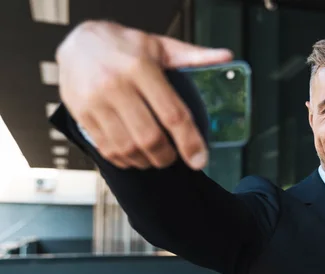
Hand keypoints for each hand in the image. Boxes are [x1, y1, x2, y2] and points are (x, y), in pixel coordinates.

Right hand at [56, 20, 232, 169]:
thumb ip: (193, 55)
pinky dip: (125, 160)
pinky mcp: (80, 114)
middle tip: (174, 158)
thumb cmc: (126, 46)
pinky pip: (106, 149)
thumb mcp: (160, 45)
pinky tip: (135, 156)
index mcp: (141, 67)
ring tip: (155, 158)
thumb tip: (227, 57)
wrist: (77, 41)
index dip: (190, 142)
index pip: (172, 114)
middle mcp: (115, 84)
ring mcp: (95, 101)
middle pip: (149, 137)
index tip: (200, 160)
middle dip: (167, 157)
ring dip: (147, 161)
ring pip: (127, 148)